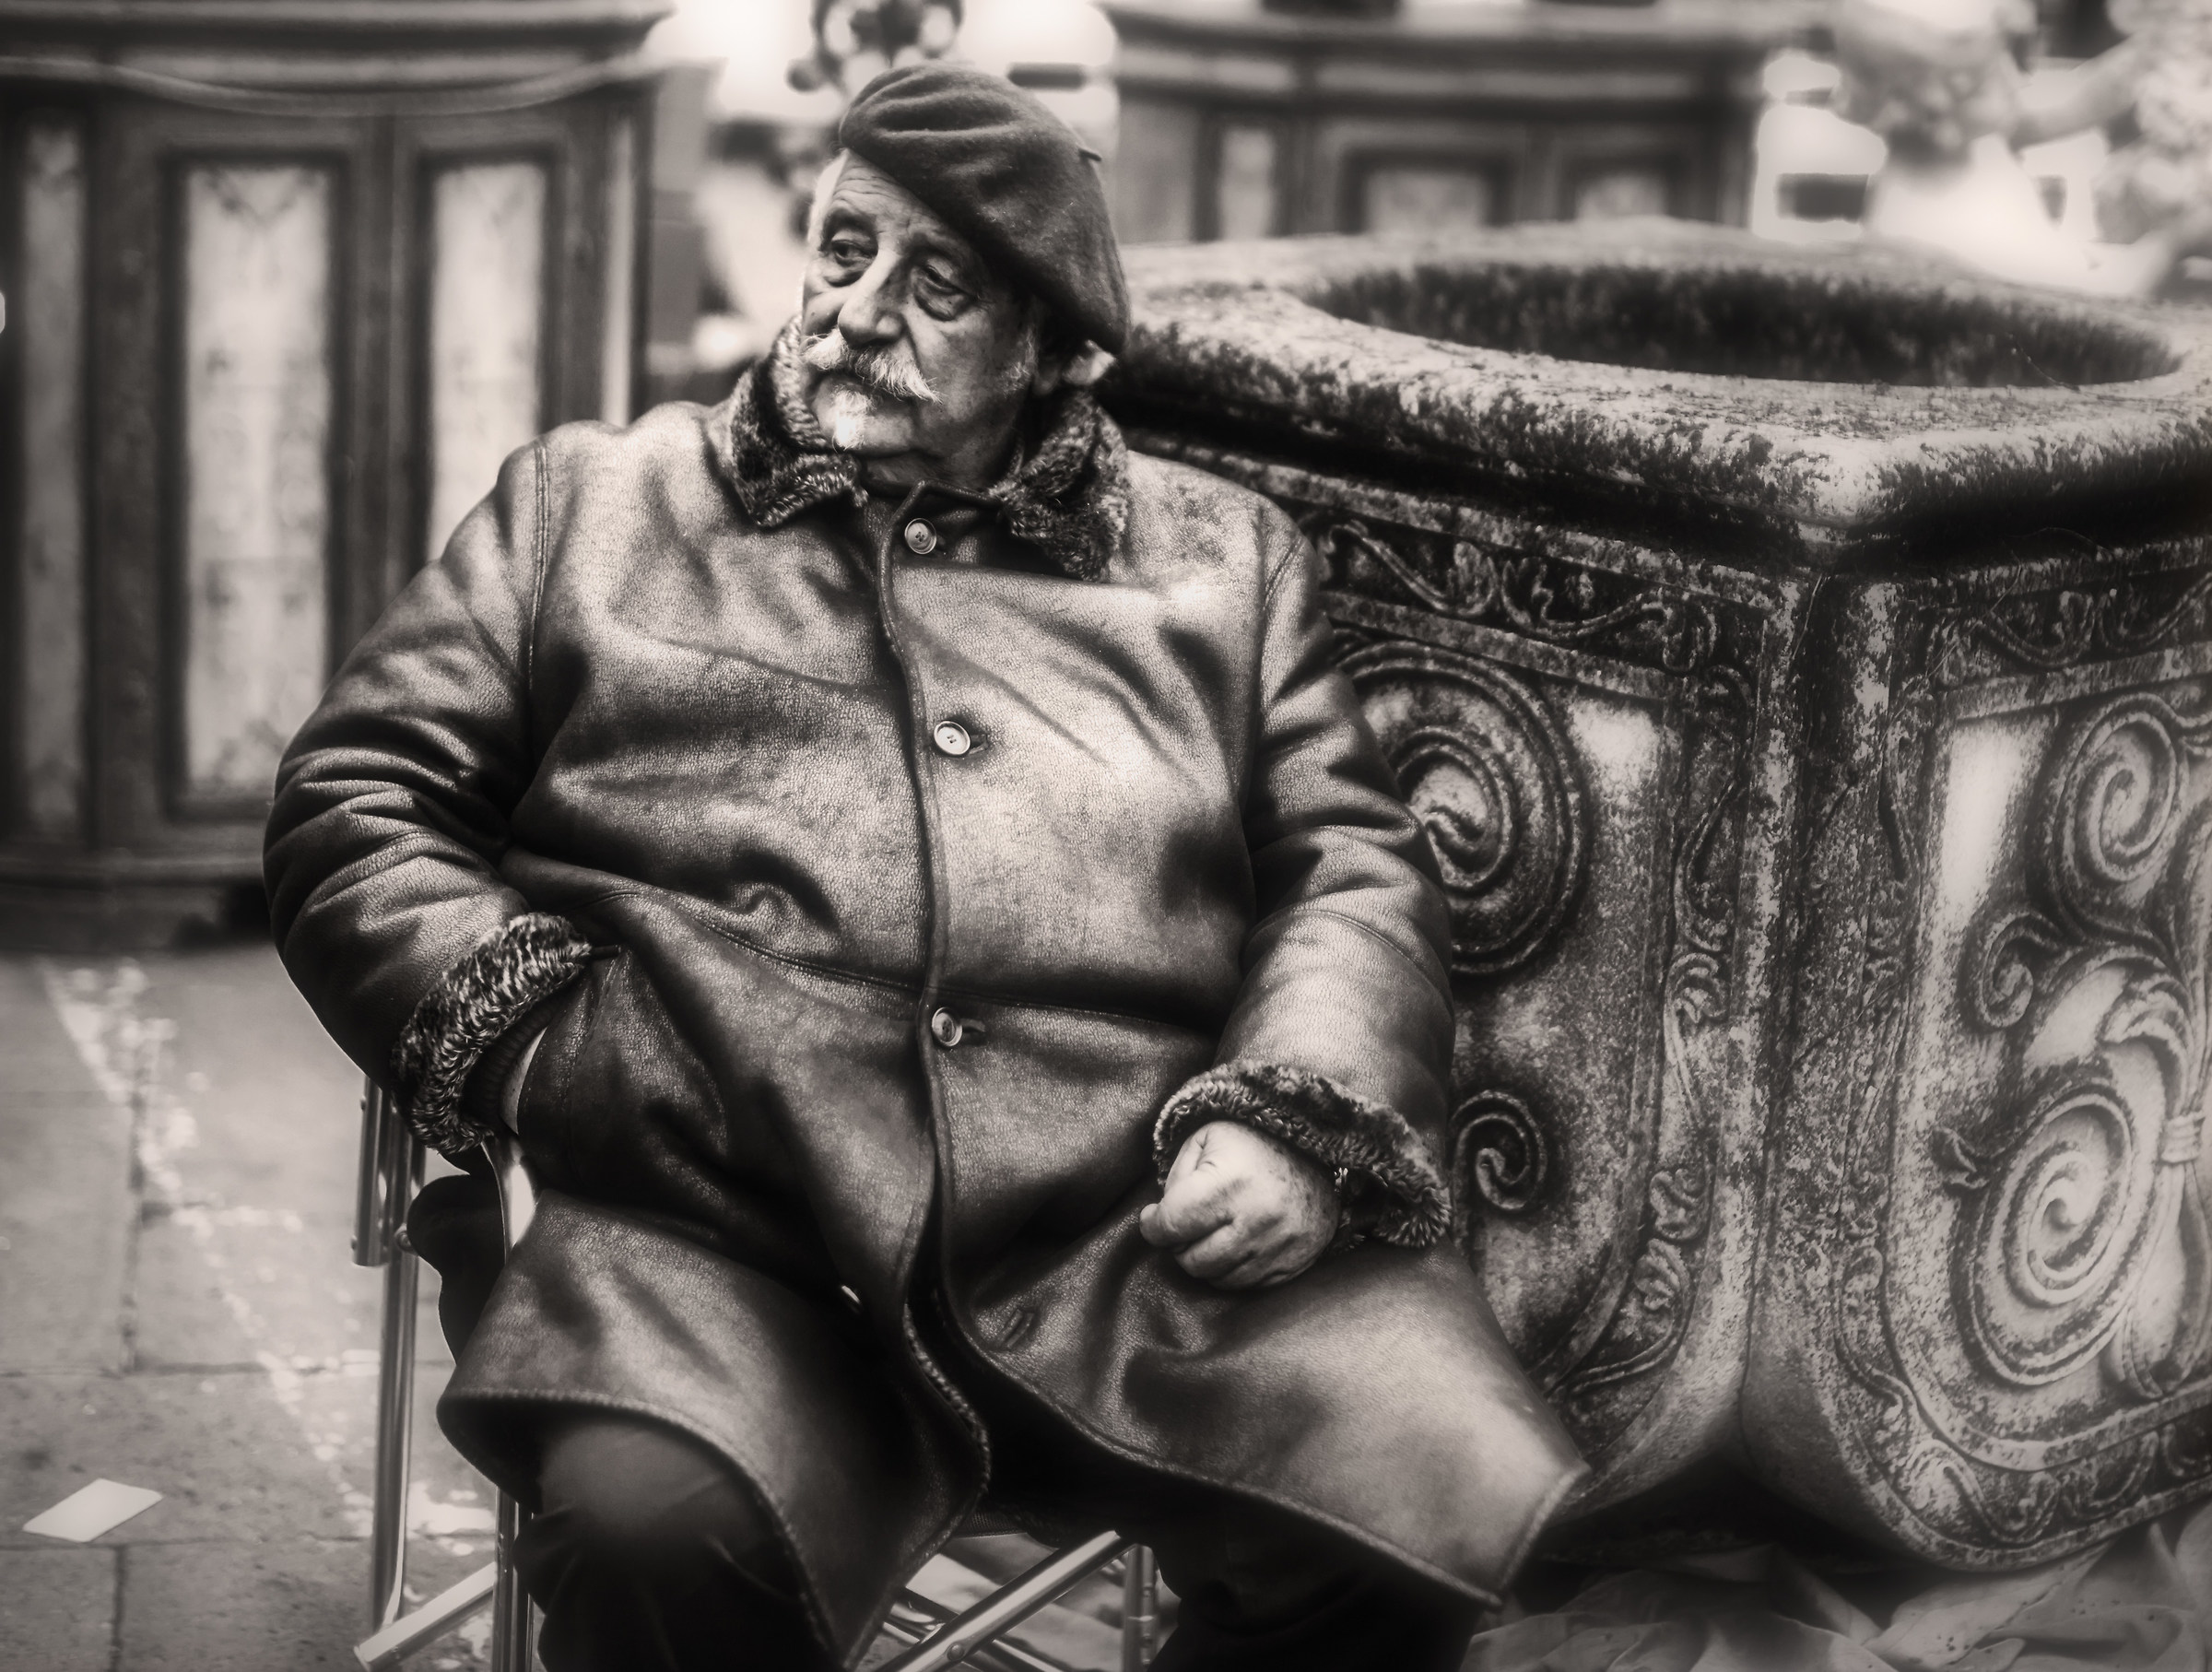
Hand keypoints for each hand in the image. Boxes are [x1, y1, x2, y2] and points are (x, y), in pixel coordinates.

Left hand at [1138, 1121, 1338, 1289]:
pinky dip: (1232, 1270)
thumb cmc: (1253, 1142)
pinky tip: (1234, 1244)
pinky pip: (1247, 1285)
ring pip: (1217, 1278)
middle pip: (1191, 1260)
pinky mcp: (1294, 1263)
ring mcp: (1278, 1245)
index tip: (1153, 1218)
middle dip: (1179, 1245)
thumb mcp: (1207, 1138)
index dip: (1153, 1225)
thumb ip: (1176, 1177)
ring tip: (1211, 1233)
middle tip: (1185, 1226)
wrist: (1317, 1150)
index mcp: (1229, 1184)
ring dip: (1205, 1260)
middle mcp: (1256, 1219)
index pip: (1171, 1226)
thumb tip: (1161, 1218)